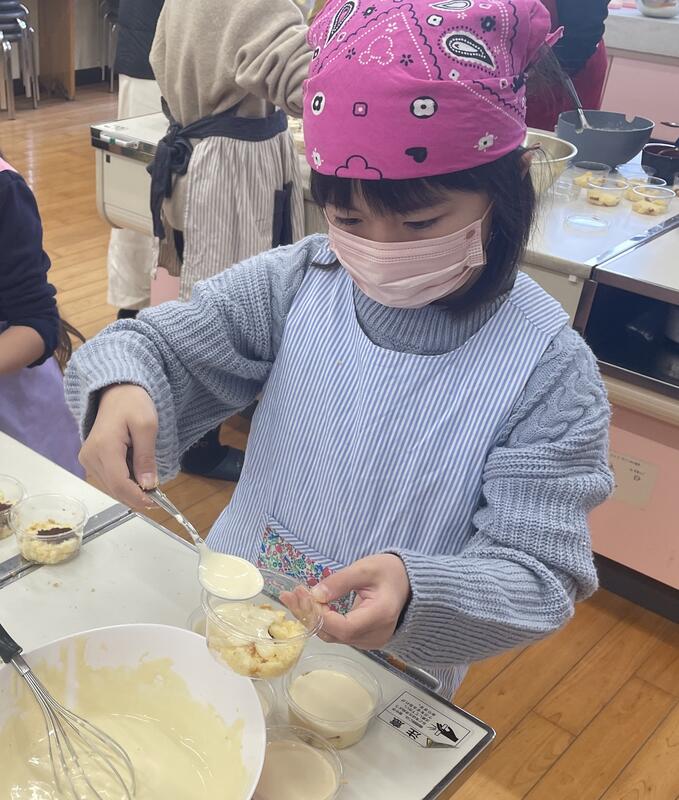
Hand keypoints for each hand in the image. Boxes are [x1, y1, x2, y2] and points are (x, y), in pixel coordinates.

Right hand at [78, 384, 158, 510]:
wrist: (116, 392)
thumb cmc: (133, 404)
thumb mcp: (147, 426)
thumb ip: (146, 457)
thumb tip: (148, 485)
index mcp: (103, 448)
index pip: (119, 484)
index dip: (138, 497)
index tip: (156, 502)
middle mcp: (90, 457)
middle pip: (114, 489)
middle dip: (136, 496)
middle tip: (158, 496)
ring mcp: (88, 459)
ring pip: (112, 487)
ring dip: (131, 489)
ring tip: (149, 479)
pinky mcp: (91, 460)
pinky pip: (110, 479)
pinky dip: (125, 481)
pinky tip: (137, 472)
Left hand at [284, 555, 410, 649]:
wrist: (409, 584)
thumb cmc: (390, 572)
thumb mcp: (366, 568)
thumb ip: (340, 581)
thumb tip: (314, 595)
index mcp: (380, 615)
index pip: (344, 627)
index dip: (320, 616)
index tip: (303, 595)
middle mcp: (375, 635)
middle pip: (335, 634)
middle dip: (309, 615)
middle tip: (291, 594)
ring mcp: (370, 641)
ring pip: (334, 637)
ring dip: (312, 618)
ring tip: (295, 598)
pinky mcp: (364, 640)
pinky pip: (339, 635)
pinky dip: (323, 621)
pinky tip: (310, 607)